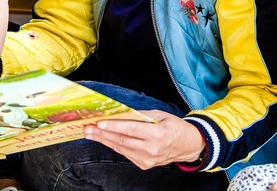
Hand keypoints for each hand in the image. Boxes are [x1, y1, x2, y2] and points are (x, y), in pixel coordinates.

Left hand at [83, 110, 203, 169]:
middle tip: (87, 127)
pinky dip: (113, 145)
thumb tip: (120, 112)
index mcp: (157, 135)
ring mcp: (147, 160)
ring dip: (103, 140)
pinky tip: (104, 139)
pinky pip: (125, 153)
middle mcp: (151, 149)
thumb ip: (141, 115)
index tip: (99, 123)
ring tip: (90, 133)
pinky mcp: (144, 165)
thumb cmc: (174, 127)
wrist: (188, 146)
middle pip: (122, 140)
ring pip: (120, 148)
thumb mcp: (161, 115)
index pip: (131, 129)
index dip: (114, 126)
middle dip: (102, 133)